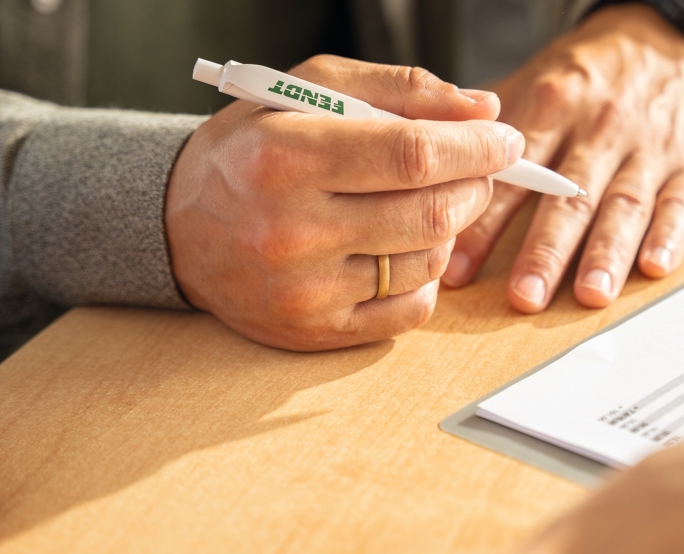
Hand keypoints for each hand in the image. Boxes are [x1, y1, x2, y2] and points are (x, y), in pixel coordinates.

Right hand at [166, 56, 524, 350]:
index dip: (474, 147)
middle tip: (476, 170)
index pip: (412, 155)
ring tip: (428, 204)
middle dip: (474, 187)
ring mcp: (304, 291)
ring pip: (429, 263)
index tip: (504, 139)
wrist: (179, 227)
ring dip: (450, 229)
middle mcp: (290, 231)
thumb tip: (483, 110)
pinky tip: (404, 249)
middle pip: (429, 214)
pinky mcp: (317, 332)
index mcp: (283, 158)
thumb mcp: (307, 92)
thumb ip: (399, 90)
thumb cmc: (252, 149)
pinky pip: (412, 310)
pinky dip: (427, 277)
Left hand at [441, 4, 683, 312]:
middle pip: (570, 197)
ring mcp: (650, 148)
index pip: (514, 176)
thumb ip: (488, 131)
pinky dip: (670, 235)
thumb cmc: (586, 76)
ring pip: (625, 205)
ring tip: (589, 294)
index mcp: (554, 107)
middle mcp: (602, 128)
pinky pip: (682, 202)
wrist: (663, 40)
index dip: (486, 224)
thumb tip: (434, 179)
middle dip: (546, 251)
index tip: (459, 268)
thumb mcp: (534, 82)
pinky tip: (654, 267)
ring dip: (606, 253)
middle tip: (525, 297)